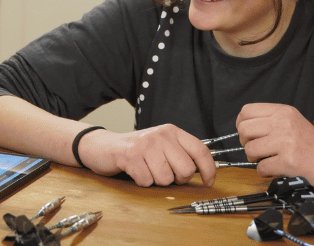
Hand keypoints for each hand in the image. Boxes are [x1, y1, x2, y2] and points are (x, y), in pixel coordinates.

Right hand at [79, 124, 215, 187]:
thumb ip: (181, 154)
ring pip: (166, 179)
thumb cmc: (138, 150)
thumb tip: (204, 173)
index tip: (208, 182)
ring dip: (157, 181)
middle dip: (177, 179)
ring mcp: (145, 144)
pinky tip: (136, 171)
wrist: (105, 146)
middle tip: (165, 173)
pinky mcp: (130, 156)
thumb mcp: (162, 145)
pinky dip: (142, 182)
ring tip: (147, 170)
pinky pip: (147, 181)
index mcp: (172, 131)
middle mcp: (160, 135)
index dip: (209, 169)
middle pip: (185, 169)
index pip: (200, 150)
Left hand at [236, 103, 313, 186]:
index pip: (247, 111)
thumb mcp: (293, 122)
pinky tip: (276, 169)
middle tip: (256, 149)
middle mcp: (283, 123)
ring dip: (255, 159)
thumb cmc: (313, 146)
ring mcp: (286, 142)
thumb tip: (242, 126)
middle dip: (245, 142)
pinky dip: (264, 172)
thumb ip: (270, 120)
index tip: (248, 134)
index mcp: (283, 111)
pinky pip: (260, 168)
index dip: (241, 124)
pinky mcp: (288, 162)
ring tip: (267, 159)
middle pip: (244, 130)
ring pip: (249, 149)